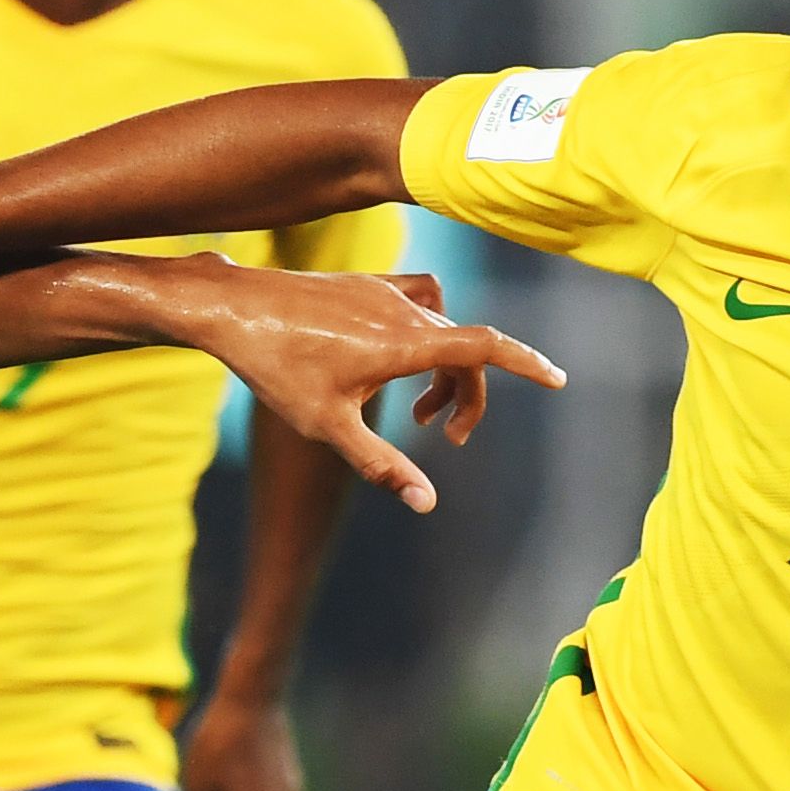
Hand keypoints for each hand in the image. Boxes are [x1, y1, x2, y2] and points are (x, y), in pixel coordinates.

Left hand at [178, 266, 560, 513]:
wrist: (232, 307)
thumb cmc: (275, 369)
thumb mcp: (328, 427)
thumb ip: (382, 464)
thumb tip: (427, 504)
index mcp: (401, 344)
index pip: (484, 348)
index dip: (526, 363)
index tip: (557, 380)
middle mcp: (403, 312)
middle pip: (466, 350)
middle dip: (468, 397)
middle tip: (449, 440)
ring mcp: (385, 293)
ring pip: (444, 329)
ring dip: (446, 371)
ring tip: (421, 413)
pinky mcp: (367, 286)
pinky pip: (421, 305)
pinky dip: (428, 336)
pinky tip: (399, 361)